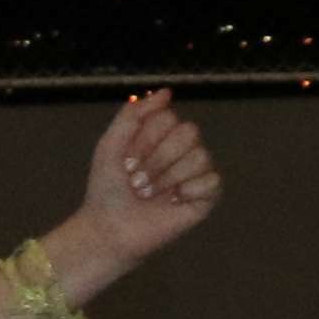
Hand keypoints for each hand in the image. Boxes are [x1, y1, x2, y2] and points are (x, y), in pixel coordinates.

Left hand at [55, 90, 218, 293]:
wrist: (109, 228)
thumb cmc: (107, 189)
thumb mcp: (110, 145)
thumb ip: (132, 115)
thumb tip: (166, 91)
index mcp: (161, 135)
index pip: (169, 117)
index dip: (145, 139)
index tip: (126, 160)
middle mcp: (183, 149)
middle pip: (189, 132)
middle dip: (156, 158)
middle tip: (137, 180)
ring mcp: (197, 171)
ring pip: (200, 156)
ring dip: (166, 178)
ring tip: (149, 194)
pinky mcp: (207, 194)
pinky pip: (211, 180)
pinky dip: (186, 192)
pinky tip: (173, 202)